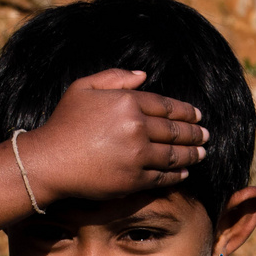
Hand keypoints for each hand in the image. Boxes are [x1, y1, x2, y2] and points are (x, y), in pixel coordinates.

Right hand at [18, 69, 208, 206]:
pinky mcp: (134, 180)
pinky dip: (177, 175)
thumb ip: (115, 78)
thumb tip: (144, 76)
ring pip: (174, 155)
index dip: (186, 111)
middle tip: (206, 135)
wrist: (50, 161)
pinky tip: (184, 173)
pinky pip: (163, 177)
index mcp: (127, 102)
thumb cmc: (64, 123)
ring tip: (201, 153)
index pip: (166, 106)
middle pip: (175, 131)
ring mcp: (137, 155)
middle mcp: (136, 127)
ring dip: (192, 155)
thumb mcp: (84, 88)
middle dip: (195, 133)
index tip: (197, 115)